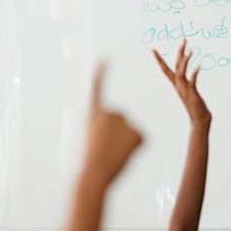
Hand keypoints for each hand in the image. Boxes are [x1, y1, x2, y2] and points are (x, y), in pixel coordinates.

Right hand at [83, 64, 142, 185]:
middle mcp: (110, 111)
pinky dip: (135, 147)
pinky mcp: (139, 132)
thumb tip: (115, 128)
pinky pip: (140, 139)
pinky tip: (125, 153)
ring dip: (125, 142)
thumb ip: (101, 127)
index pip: (98, 87)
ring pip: (130, 131)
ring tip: (114, 152)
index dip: (102, 72)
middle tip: (106, 147)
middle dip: (116, 133)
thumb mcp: (90, 138)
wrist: (94, 173)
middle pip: (119, 120)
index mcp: (93, 112)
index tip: (105, 57)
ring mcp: (125, 120)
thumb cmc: (89, 160)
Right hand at [154, 41, 210, 126]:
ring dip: (185, 61)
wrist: (199, 119)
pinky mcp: (192, 94)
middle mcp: (179, 85)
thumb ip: (189, 82)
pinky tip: (198, 66)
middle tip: (184, 39)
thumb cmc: (196, 105)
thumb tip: (191, 73)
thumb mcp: (190, 91)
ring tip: (191, 50)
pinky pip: (192, 82)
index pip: (165, 69)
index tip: (153, 49)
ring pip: (181, 72)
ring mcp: (184, 89)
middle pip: (176, 65)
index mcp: (177, 84)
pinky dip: (194, 74)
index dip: (159, 59)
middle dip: (179, 52)